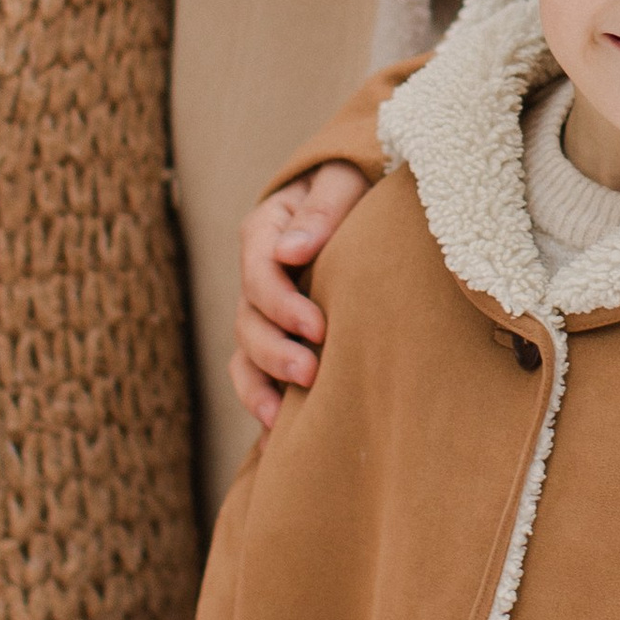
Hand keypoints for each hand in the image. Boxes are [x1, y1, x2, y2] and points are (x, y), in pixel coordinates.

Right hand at [230, 163, 370, 430]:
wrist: (373, 199)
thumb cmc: (362, 182)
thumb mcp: (344, 180)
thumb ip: (321, 211)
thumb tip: (290, 253)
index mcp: (267, 228)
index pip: (258, 269)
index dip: (282, 302)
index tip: (318, 326)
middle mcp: (259, 272)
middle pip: (247, 319)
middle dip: (275, 350)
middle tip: (311, 372)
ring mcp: (265, 309)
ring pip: (245, 353)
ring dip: (261, 385)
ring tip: (284, 416)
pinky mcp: (281, 337)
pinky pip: (256, 377)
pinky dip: (262, 405)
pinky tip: (276, 439)